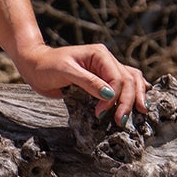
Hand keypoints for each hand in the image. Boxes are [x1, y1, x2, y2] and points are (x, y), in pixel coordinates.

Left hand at [14, 41, 148, 128]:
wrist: (34, 65)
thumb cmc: (46, 66)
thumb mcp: (65, 72)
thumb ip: (88, 82)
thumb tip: (110, 95)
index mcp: (100, 54)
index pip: (117, 78)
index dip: (114, 98)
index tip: (101, 113)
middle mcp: (106, 60)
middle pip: (128, 81)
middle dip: (127, 102)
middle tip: (120, 122)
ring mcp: (105, 69)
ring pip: (131, 80)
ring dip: (136, 96)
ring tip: (140, 112)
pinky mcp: (101, 79)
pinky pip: (123, 83)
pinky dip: (134, 91)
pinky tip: (142, 98)